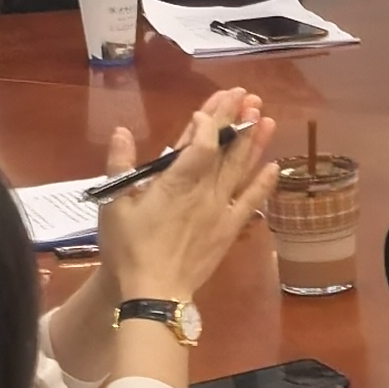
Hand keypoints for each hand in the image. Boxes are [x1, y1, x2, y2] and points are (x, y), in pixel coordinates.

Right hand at [95, 89, 277, 303]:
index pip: (200, 143)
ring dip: (254, 143)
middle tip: (249, 96)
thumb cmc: (128, 248)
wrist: (154, 291)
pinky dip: (263, 183)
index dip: (208, 122)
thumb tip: (122, 132)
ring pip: (241, 169)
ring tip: (266, 118)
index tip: (210, 106)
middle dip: (236, 120)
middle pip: (224, 150)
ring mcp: (220, 210)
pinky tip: (274, 165)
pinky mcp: (229, 229)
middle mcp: (204, 191)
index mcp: (176, 182)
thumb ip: (120, 165)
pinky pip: (251, 202)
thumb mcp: (114, 204)